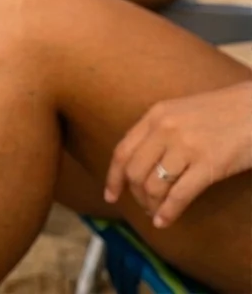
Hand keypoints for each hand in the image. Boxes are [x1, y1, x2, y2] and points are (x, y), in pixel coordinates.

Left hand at [105, 82, 251, 228]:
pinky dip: (168, 212)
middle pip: (134, 172)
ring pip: (154, 186)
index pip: (122, 152)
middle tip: (144, 206)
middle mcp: (165, 129)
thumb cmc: (222, 111)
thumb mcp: (181, 112)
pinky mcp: (209, 165)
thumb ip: (159, 131)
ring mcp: (186, 147)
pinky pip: (179, 195)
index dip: (113, 178)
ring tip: (157, 213)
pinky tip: (165, 221)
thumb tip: (141, 163)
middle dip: (135, 195)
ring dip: (152, 205)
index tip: (110, 196)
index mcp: (155, 116)